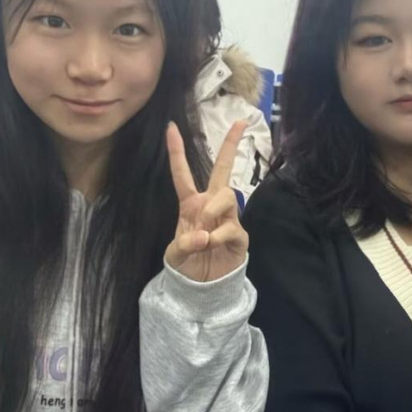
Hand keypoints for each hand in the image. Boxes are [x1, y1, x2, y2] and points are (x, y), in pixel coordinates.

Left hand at [164, 120, 248, 281]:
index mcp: (191, 204)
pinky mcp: (239, 235)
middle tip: (241, 122)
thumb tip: (204, 234)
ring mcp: (228, 218)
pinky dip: (218, 236)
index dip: (176, 151)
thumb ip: (184, 243)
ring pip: (227, 195)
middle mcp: (211, 205)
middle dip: (231, 145)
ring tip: (203, 233)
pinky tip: (210, 246)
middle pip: (222, 169)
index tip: (170, 127)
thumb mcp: (175, 254)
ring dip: (213, 211)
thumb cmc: (187, 265)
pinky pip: (231, 226)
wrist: (203, 288)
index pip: (182, 174)